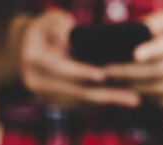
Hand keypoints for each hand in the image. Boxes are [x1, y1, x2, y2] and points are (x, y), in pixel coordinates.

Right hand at [19, 10, 139, 106]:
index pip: (60, 68)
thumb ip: (59, 24)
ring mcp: (48, 97)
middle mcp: (38, 82)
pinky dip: (103, 103)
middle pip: (77, 92)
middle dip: (106, 95)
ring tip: (134, 99)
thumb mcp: (50, 20)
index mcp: (34, 59)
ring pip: (82, 103)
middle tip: (134, 97)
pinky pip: (83, 106)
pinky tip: (123, 100)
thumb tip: (68, 37)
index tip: (103, 75)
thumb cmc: (46, 30)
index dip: (81, 72)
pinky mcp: (58, 104)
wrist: (29, 52)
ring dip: (109, 102)